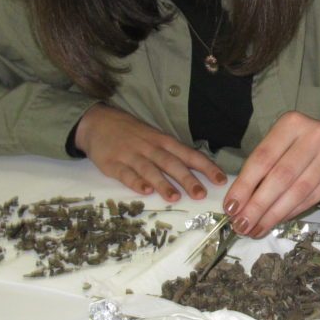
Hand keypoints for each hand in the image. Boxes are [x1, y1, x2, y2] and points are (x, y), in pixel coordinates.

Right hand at [75, 103, 226, 201]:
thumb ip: (174, 153)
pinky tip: (144, 191)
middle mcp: (151, 148)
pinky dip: (135, 182)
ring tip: (175, 197)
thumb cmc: (133, 133)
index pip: (189, 154)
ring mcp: (132, 155)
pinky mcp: (113, 164)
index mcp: (164, 141)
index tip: (221, 180)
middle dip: (187, 179)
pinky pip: (126, 173)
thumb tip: (199, 171)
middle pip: (172, 164)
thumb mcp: (155, 138)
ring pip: (150, 170)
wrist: (98, 122)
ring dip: (163, 183)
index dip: (206, 167)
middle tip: (201, 194)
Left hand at [222, 111, 319, 237]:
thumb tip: (238, 204)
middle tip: (241, 225)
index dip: (245, 185)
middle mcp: (315, 135)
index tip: (230, 207)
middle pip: (280, 177)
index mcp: (292, 123)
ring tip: (255, 229)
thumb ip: (261, 169)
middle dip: (257, 205)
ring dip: (272, 215)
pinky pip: (311, 199)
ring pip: (296, 192)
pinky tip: (276, 221)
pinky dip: (290, 213)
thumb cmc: (299, 147)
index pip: (263, 158)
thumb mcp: (280, 145)